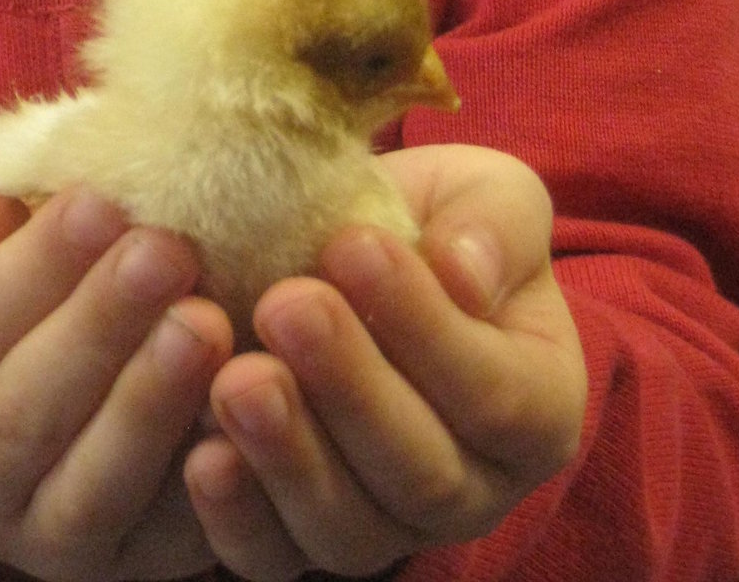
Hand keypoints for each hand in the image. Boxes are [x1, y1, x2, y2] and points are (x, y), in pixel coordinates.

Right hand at [0, 187, 232, 579]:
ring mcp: (35, 543)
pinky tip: (237, 409)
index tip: (99, 203)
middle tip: (166, 251)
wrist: (35, 381)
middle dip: (99, 327)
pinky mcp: (118, 568)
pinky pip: (161, 535)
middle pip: (21, 414)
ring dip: (149, 401)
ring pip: (89, 487)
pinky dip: (202, 479)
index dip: (30, 270)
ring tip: (207, 320)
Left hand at [184, 145, 585, 580]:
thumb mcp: (483, 194)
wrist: (352, 254)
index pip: (496, 393)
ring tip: (235, 377)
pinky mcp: (303, 543)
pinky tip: (201, 457)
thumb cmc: (431, 224)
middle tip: (285, 304)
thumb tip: (463, 273)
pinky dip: (237, 518)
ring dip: (288, 457)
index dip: (424, 326)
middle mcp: (475, 489)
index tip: (352, 244)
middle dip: (348, 387)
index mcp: (538, 406)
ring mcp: (389, 527)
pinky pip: (275, 559)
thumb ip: (494, 225)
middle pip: (422, 472)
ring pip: (349, 529)